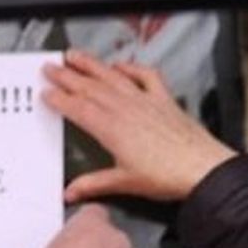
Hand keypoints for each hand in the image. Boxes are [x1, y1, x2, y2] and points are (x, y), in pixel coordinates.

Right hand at [43, 50, 236, 202]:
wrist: (201, 169)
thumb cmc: (168, 176)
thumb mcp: (124, 183)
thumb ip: (94, 185)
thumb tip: (72, 191)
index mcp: (112, 129)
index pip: (78, 108)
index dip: (59, 99)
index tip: (46, 92)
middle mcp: (126, 109)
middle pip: (90, 88)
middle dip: (67, 76)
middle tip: (50, 67)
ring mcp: (145, 101)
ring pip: (112, 76)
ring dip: (91, 64)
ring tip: (75, 55)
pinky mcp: (164, 99)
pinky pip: (145, 75)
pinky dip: (131, 67)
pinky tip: (121, 64)